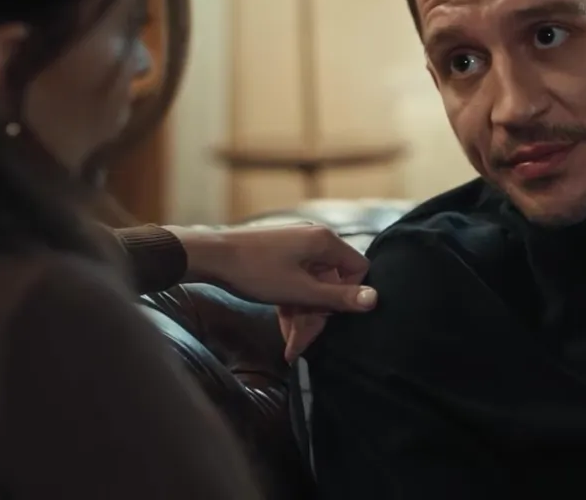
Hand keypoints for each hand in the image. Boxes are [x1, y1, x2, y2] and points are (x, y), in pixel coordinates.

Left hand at [168, 223, 376, 361]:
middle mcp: (315, 239)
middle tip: (301, 345)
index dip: (348, 297)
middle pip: (332, 283)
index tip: (329, 317)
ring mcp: (297, 247)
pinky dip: (293, 305)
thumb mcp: (299, 292)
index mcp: (325, 241)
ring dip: (303, 316)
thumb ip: (338, 298)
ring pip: (313, 287)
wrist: (210, 257)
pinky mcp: (281, 256)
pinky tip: (284, 330)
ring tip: (289, 345)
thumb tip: (375, 299)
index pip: (357, 270)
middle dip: (318, 316)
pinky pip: (298, 283)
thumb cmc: (255, 272)